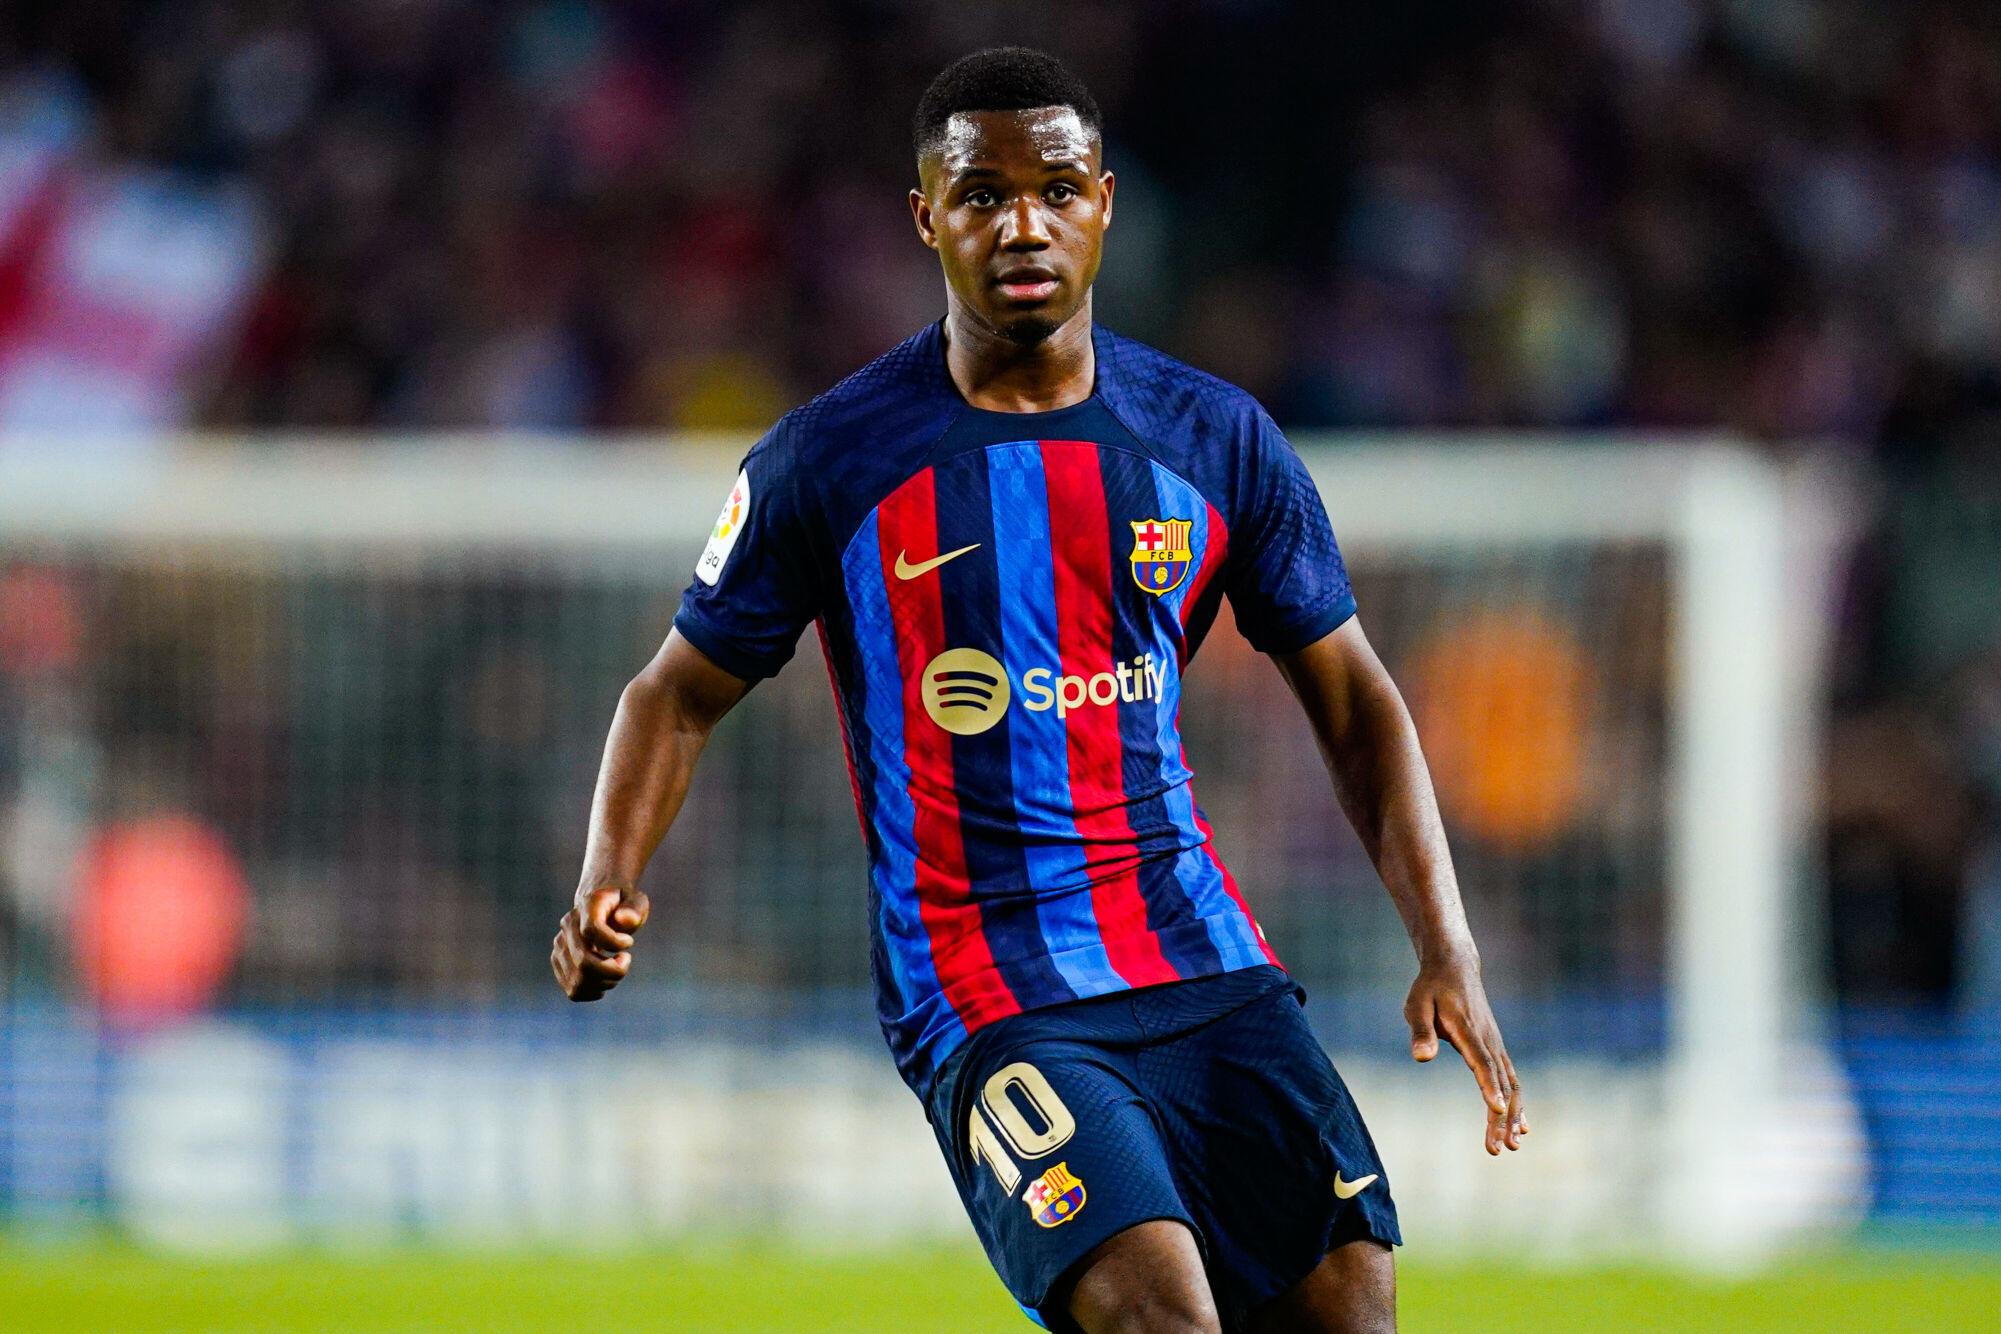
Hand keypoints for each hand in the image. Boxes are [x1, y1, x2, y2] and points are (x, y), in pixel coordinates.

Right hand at [551, 884, 649, 1000]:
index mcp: (587, 906)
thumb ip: (634, 908)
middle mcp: (568, 926)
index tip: (629, 942)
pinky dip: (594, 992)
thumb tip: (626, 920)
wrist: (601, 905)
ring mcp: (560, 946)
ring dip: (604, 983)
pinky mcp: (558, 963)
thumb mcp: (636, 900)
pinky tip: (605, 979)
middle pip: (583, 962)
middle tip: (625, 960)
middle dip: (613, 971)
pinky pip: (574, 991)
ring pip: (577, 982)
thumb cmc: (623, 904)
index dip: (615, 942)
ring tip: (616, 969)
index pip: (591, 930)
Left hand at [1405, 945, 1527, 1154]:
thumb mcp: (1416, 1005)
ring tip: (1511, 1146)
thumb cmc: (1430, 988)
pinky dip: (1516, 1103)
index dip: (1489, 1086)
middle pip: (1501, 1081)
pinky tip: (1520, 1127)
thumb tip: (1422, 1058)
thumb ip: (1420, 1031)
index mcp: (1467, 1029)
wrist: (1454, 967)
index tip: (1496, 1111)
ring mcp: (1496, 1044)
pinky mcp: (1496, 1048)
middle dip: (1502, 1117)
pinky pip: (1511, 1079)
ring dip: (1513, 1116)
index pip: (1481, 1061)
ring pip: (1511, 1084)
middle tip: (1498, 1147)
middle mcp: (1488, 1039)